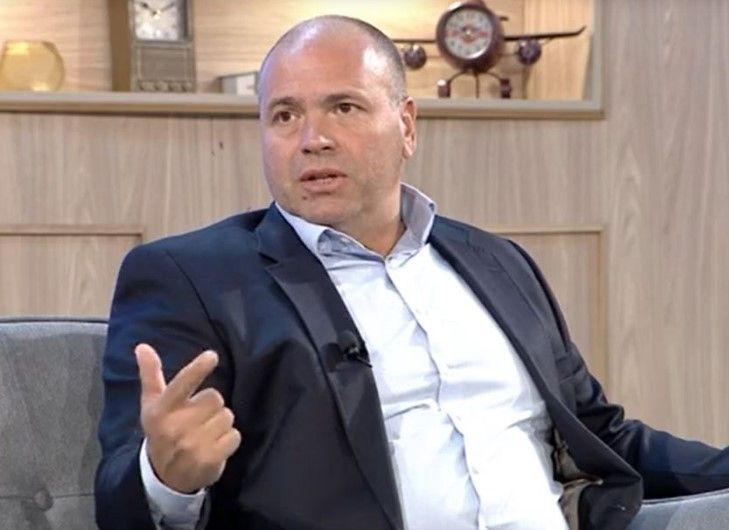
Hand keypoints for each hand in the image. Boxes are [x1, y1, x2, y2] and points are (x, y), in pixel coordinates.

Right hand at [136, 343, 241, 493]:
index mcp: (161, 410)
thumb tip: (142, 346)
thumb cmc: (161, 431)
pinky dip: (229, 440)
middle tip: (198, 419)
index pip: (182, 384)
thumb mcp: (152, 404)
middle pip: (215, 397)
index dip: (197, 369)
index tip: (212, 355)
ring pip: (227, 416)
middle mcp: (175, 427)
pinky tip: (214, 447)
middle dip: (211, 406)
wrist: (164, 477)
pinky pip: (235, 436)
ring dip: (221, 424)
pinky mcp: (209, 459)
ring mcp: (192, 445)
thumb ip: (150, 374)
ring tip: (205, 434)